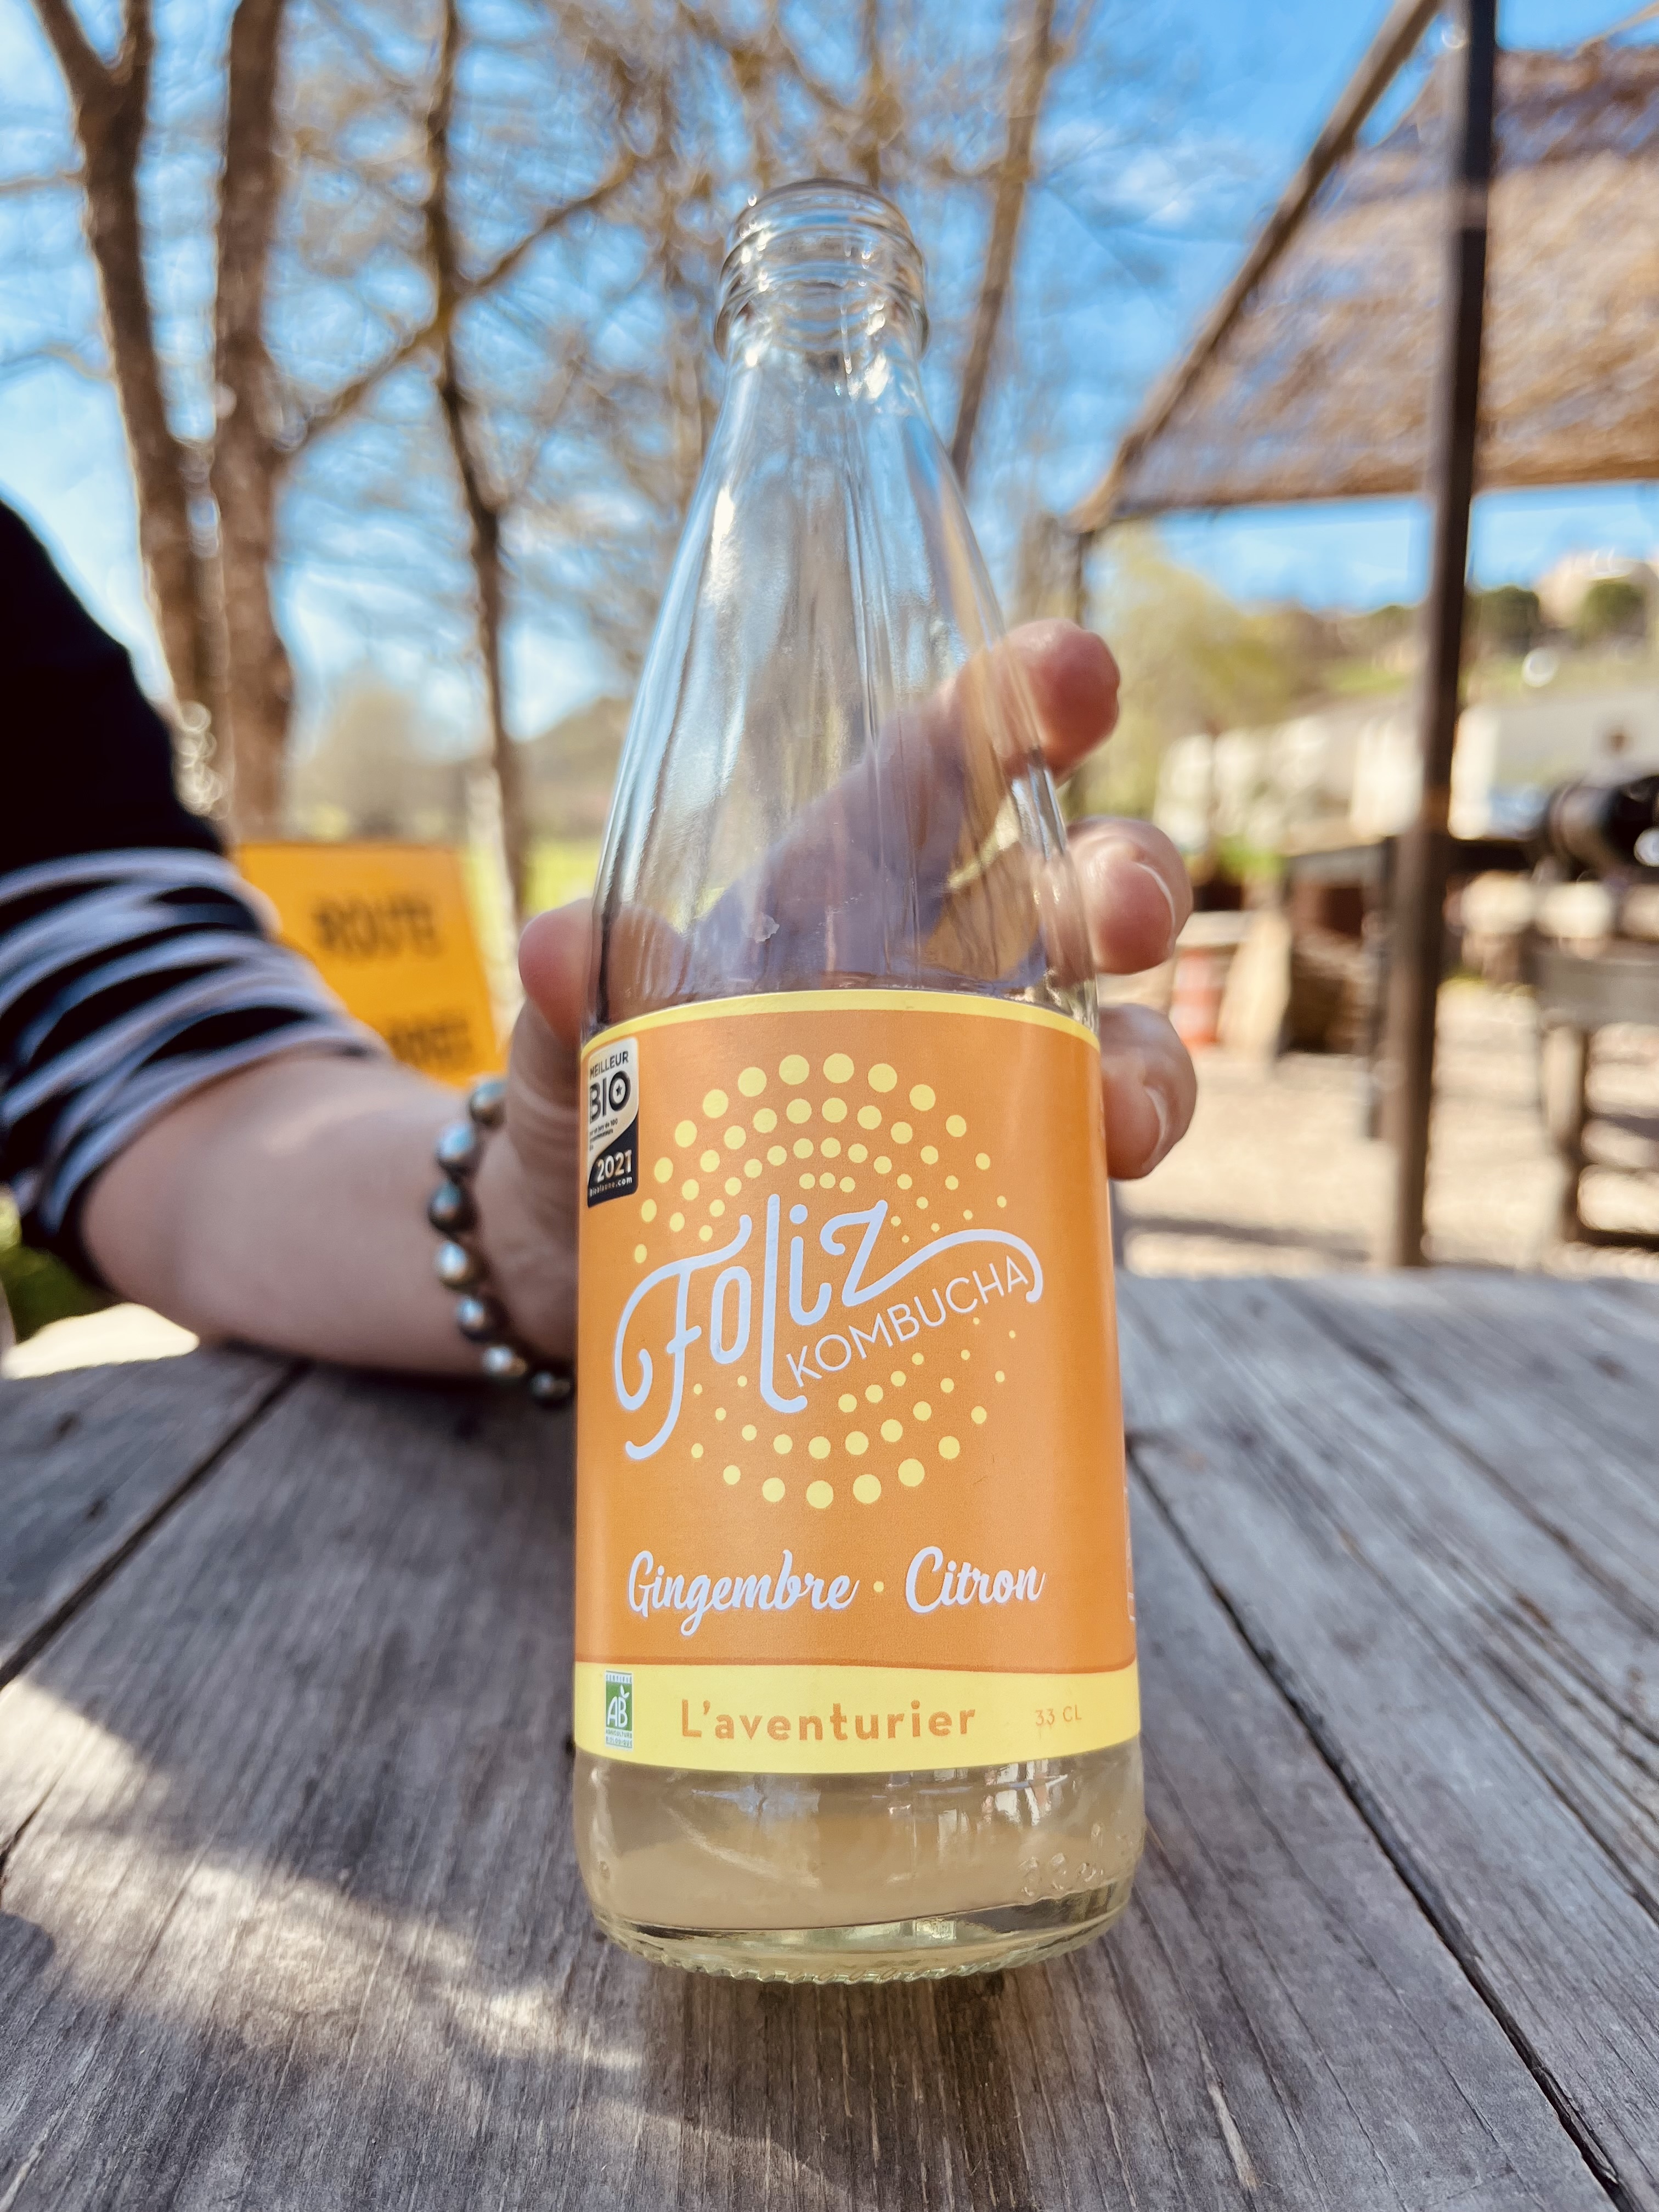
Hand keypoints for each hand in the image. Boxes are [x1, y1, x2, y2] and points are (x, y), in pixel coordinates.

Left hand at [482, 619, 1194, 1363]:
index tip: (1076, 676)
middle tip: (1125, 913)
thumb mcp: (568, 1051)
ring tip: (1127, 1109)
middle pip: (1062, 884)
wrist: (594, 1269)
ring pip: (1111, 1020)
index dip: (1013, 703)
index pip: (936, 765)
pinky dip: (1114, 1148)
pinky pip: (1087, 1143)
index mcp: (831, 889)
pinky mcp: (994, 1173)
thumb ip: (569, 994)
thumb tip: (555, 947)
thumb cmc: (592, 1118)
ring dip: (1145, 1045)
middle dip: (1120, 875)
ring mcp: (975, 1069)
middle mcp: (930, 964)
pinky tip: (1107, 1170)